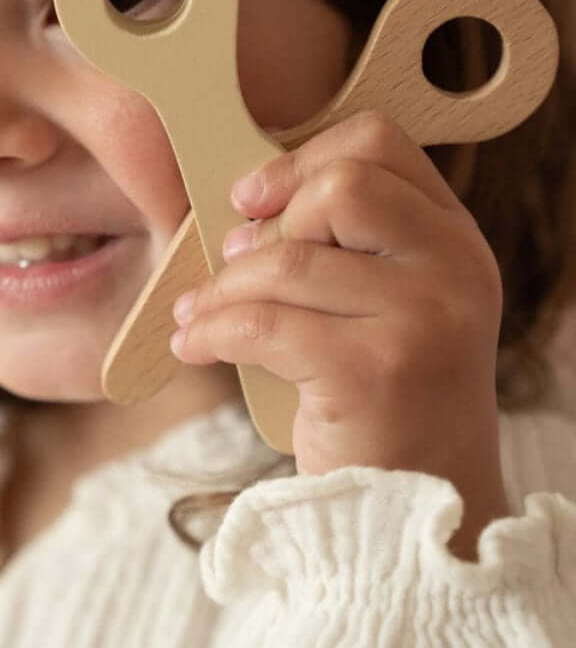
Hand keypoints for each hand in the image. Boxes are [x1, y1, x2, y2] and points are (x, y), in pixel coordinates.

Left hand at [170, 110, 509, 558]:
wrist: (419, 505)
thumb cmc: (382, 393)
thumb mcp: (384, 301)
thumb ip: (340, 242)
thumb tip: (243, 204)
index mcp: (452, 236)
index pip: (380, 142)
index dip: (304, 157)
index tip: (254, 197)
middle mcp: (454, 267)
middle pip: (341, 185)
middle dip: (269, 223)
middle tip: (235, 261)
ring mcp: (425, 319)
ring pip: (288, 260)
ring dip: (223, 288)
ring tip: (199, 313)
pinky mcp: (377, 373)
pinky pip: (263, 324)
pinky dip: (211, 330)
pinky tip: (195, 345)